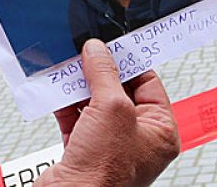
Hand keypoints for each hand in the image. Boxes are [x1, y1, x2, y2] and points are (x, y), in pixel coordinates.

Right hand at [41, 40, 178, 186]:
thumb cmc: (105, 172)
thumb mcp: (112, 109)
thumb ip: (105, 74)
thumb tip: (98, 51)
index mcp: (159, 132)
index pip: (149, 84)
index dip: (130, 62)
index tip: (112, 44)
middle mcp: (137, 139)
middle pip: (119, 91)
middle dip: (100, 73)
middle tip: (87, 52)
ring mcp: (109, 146)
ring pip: (95, 103)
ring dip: (79, 85)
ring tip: (69, 67)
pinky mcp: (83, 150)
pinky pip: (76, 117)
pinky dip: (65, 102)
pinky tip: (57, 88)